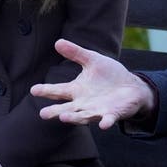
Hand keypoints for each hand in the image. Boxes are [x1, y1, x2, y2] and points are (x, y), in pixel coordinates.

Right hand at [31, 39, 155, 128]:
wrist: (132, 87)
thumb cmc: (110, 75)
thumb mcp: (93, 61)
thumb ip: (76, 53)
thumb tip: (57, 42)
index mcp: (77, 90)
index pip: (58, 91)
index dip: (46, 91)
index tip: (34, 90)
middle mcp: (84, 103)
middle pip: (67, 109)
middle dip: (56, 112)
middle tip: (43, 114)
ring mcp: (97, 110)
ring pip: (83, 116)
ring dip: (74, 118)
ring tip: (63, 118)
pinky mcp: (112, 114)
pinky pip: (108, 120)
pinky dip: (105, 122)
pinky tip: (103, 124)